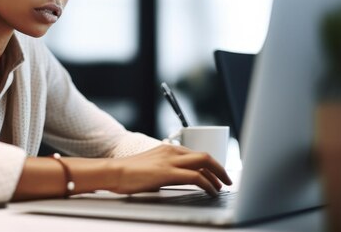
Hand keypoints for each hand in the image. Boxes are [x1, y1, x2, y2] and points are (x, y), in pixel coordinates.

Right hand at [108, 144, 232, 195]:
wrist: (113, 172)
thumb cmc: (128, 173)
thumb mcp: (151, 167)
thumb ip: (165, 170)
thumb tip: (176, 180)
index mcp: (168, 149)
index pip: (196, 154)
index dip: (211, 165)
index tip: (217, 175)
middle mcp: (172, 151)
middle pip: (205, 156)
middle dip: (220, 169)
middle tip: (227, 180)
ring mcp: (170, 161)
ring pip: (204, 163)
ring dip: (217, 176)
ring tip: (222, 187)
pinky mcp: (168, 173)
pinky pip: (196, 177)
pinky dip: (208, 184)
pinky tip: (211, 191)